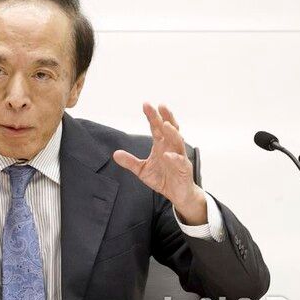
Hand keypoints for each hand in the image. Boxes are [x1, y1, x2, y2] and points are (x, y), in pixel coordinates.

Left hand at [113, 103, 206, 224]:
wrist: (177, 194)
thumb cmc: (163, 178)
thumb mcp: (142, 170)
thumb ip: (130, 162)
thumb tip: (115, 154)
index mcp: (161, 145)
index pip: (156, 127)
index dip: (152, 116)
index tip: (146, 104)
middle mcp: (171, 147)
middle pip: (170, 129)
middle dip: (165, 117)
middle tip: (160, 106)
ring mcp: (179, 157)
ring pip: (178, 142)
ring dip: (172, 133)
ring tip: (166, 124)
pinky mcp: (184, 169)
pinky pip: (180, 162)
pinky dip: (174, 158)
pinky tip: (168, 154)